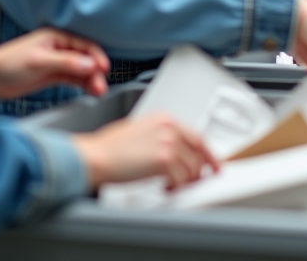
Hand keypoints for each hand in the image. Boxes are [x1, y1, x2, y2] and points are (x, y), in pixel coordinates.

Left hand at [0, 28, 109, 101]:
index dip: (96, 56)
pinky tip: (89, 92)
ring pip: (80, 70)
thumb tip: (91, 64)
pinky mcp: (52, 75)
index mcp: (56, 37)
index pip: (85, 45)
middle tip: (100, 87)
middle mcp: (59, 48)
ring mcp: (56, 62)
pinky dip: (82, 84)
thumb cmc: (8, 64)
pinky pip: (72, 79)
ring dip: (90, 80)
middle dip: (95, 72)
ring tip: (97, 92)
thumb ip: (67, 62)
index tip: (104, 69)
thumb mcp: (40, 62)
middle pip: (85, 58)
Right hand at [71, 113, 217, 188]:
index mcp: (164, 119)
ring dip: (185, 181)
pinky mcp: (164, 161)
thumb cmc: (108, 147)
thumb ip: (159, 136)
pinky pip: (181, 179)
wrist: (95, 156)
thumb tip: (173, 151)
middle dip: (200, 169)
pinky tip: (165, 187)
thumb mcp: (139, 130)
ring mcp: (168, 143)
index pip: (196, 136)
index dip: (207, 153)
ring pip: (191, 168)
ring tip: (173, 186)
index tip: (211, 163)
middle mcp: (169, 128)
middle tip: (197, 180)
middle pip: (198, 152)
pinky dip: (176, 187)